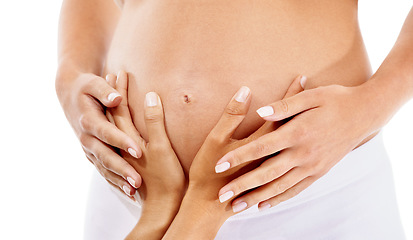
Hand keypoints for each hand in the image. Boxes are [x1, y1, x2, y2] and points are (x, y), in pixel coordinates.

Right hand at [55, 71, 141, 198]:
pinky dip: (113, 182)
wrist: (69, 95)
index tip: (138, 151)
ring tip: (134, 192)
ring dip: (118, 180)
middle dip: (122, 170)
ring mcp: (88, 148)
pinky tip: (127, 193)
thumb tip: (117, 97)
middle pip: (105, 156)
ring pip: (103, 167)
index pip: (107, 133)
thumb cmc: (85, 87)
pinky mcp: (91, 154)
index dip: (122, 142)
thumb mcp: (93, 83)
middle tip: (138, 181)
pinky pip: (102, 171)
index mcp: (89, 120)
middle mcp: (86, 138)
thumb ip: (105, 90)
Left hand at [106, 71, 184, 239]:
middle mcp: (123, 144)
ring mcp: (125, 154)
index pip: (121, 107)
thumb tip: (150, 95)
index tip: (121, 70)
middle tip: (112, 75)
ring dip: (113, 108)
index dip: (121, 89)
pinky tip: (119, 124)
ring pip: (113, 126)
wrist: (162, 207)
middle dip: (113, 94)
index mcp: (130, 138)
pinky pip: (118, 139)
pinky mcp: (131, 162)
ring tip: (112, 94)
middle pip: (113, 114)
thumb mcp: (161, 147)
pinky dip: (116, 127)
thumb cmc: (165, 177)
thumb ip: (154, 121)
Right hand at [162, 78, 304, 239]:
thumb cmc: (206, 172)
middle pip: (294, 127)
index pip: (282, 112)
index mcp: (261, 144)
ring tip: (318, 114)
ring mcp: (274, 173)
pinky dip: (301, 154)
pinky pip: (295, 169)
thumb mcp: (215, 140)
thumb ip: (231, 116)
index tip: (301, 78)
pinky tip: (307, 149)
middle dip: (303, 109)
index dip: (290, 94)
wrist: (205, 207)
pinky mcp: (272, 185)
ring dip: (307, 131)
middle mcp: (274, 157)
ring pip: (298, 147)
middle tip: (313, 90)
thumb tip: (245, 91)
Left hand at [215, 77, 380, 210]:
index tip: (219, 166)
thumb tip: (261, 111)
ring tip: (236, 207)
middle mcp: (304, 153)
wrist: (366, 114)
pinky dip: (279, 198)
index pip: (261, 147)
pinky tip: (264, 205)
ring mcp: (312, 165)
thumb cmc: (337, 100)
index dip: (239, 157)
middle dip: (242, 185)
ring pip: (279, 186)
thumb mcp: (312, 97)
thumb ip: (285, 106)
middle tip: (222, 196)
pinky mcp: (319, 172)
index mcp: (298, 132)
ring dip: (256, 198)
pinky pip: (296, 190)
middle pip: (267, 172)